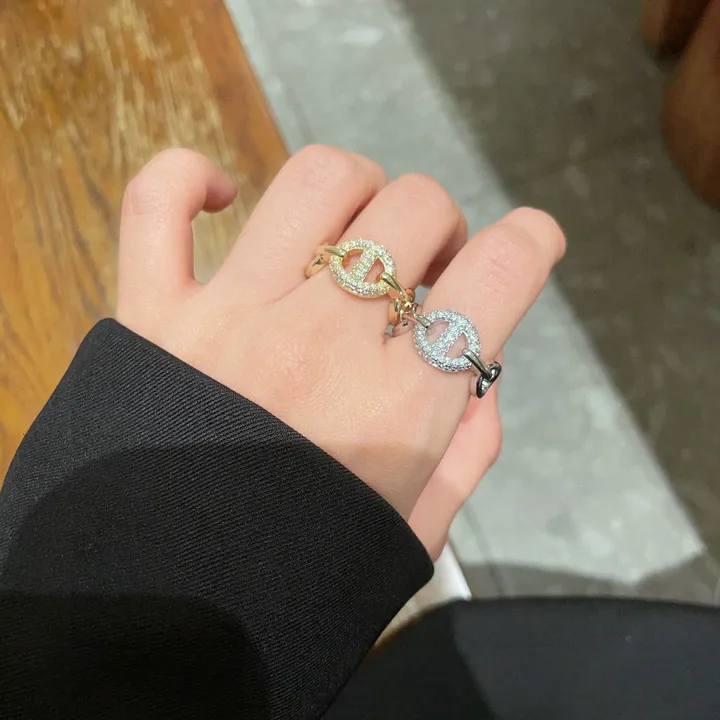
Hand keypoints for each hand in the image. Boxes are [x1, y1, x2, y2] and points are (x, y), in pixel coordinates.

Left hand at [116, 146, 563, 558]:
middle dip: (440, 225)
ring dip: (357, 189)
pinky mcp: (151, 315)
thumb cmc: (295, 577)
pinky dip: (188, 177)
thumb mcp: (410, 533)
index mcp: (399, 408)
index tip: (529, 243)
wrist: (164, 616)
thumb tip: (479, 377)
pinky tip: (222, 196)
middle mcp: (323, 346)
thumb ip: (465, 453)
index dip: (533, 242)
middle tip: (423, 267)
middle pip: (414, 209)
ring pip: (317, 183)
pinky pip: (157, 204)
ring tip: (351, 230)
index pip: (501, 275)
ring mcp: (231, 320)